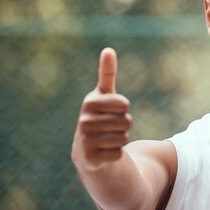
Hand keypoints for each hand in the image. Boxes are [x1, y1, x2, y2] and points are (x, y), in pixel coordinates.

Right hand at [73, 48, 131, 168]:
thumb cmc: (100, 118)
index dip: (123, 109)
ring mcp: (85, 140)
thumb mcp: (104, 96)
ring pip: (123, 138)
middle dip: (124, 126)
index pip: (124, 104)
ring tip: (107, 139)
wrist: (87, 151)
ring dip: (121, 140)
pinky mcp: (89, 159)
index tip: (112, 111)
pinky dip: (116, 154)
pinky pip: (118, 154)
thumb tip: (108, 50)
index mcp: (89, 103)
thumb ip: (107, 74)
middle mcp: (84, 121)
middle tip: (111, 128)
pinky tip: (105, 152)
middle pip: (126, 122)